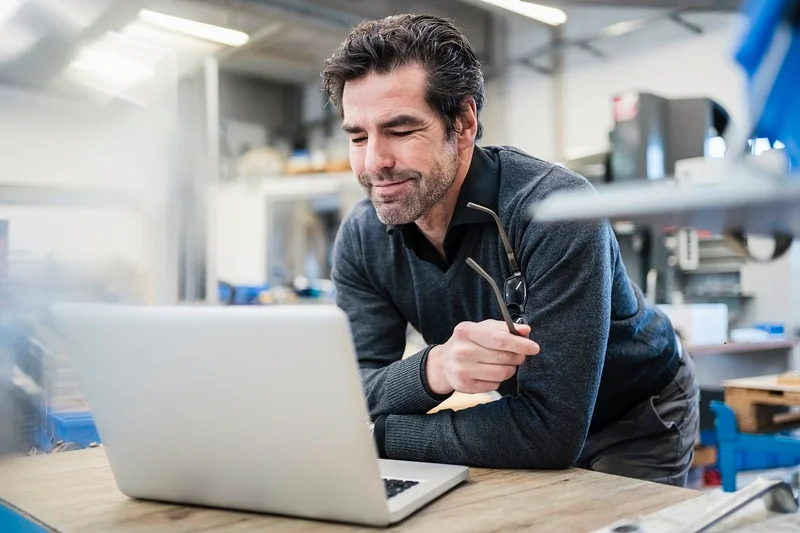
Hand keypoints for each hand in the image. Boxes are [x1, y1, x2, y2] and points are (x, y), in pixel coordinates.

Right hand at [425, 320, 539, 395]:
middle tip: (519, 355)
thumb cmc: (469, 341)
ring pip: (501, 373)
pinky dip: (498, 380)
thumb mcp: (482, 328)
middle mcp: (461, 351)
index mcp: (466, 331)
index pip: (500, 339)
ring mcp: (461, 370)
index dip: (520, 344)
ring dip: (510, 369)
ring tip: (505, 363)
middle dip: (517, 357)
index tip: (534, 347)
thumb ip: (505, 328)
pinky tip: (490, 372)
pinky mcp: (464, 386)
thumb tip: (526, 330)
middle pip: (503, 357)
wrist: (444, 362)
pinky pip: (494, 385)